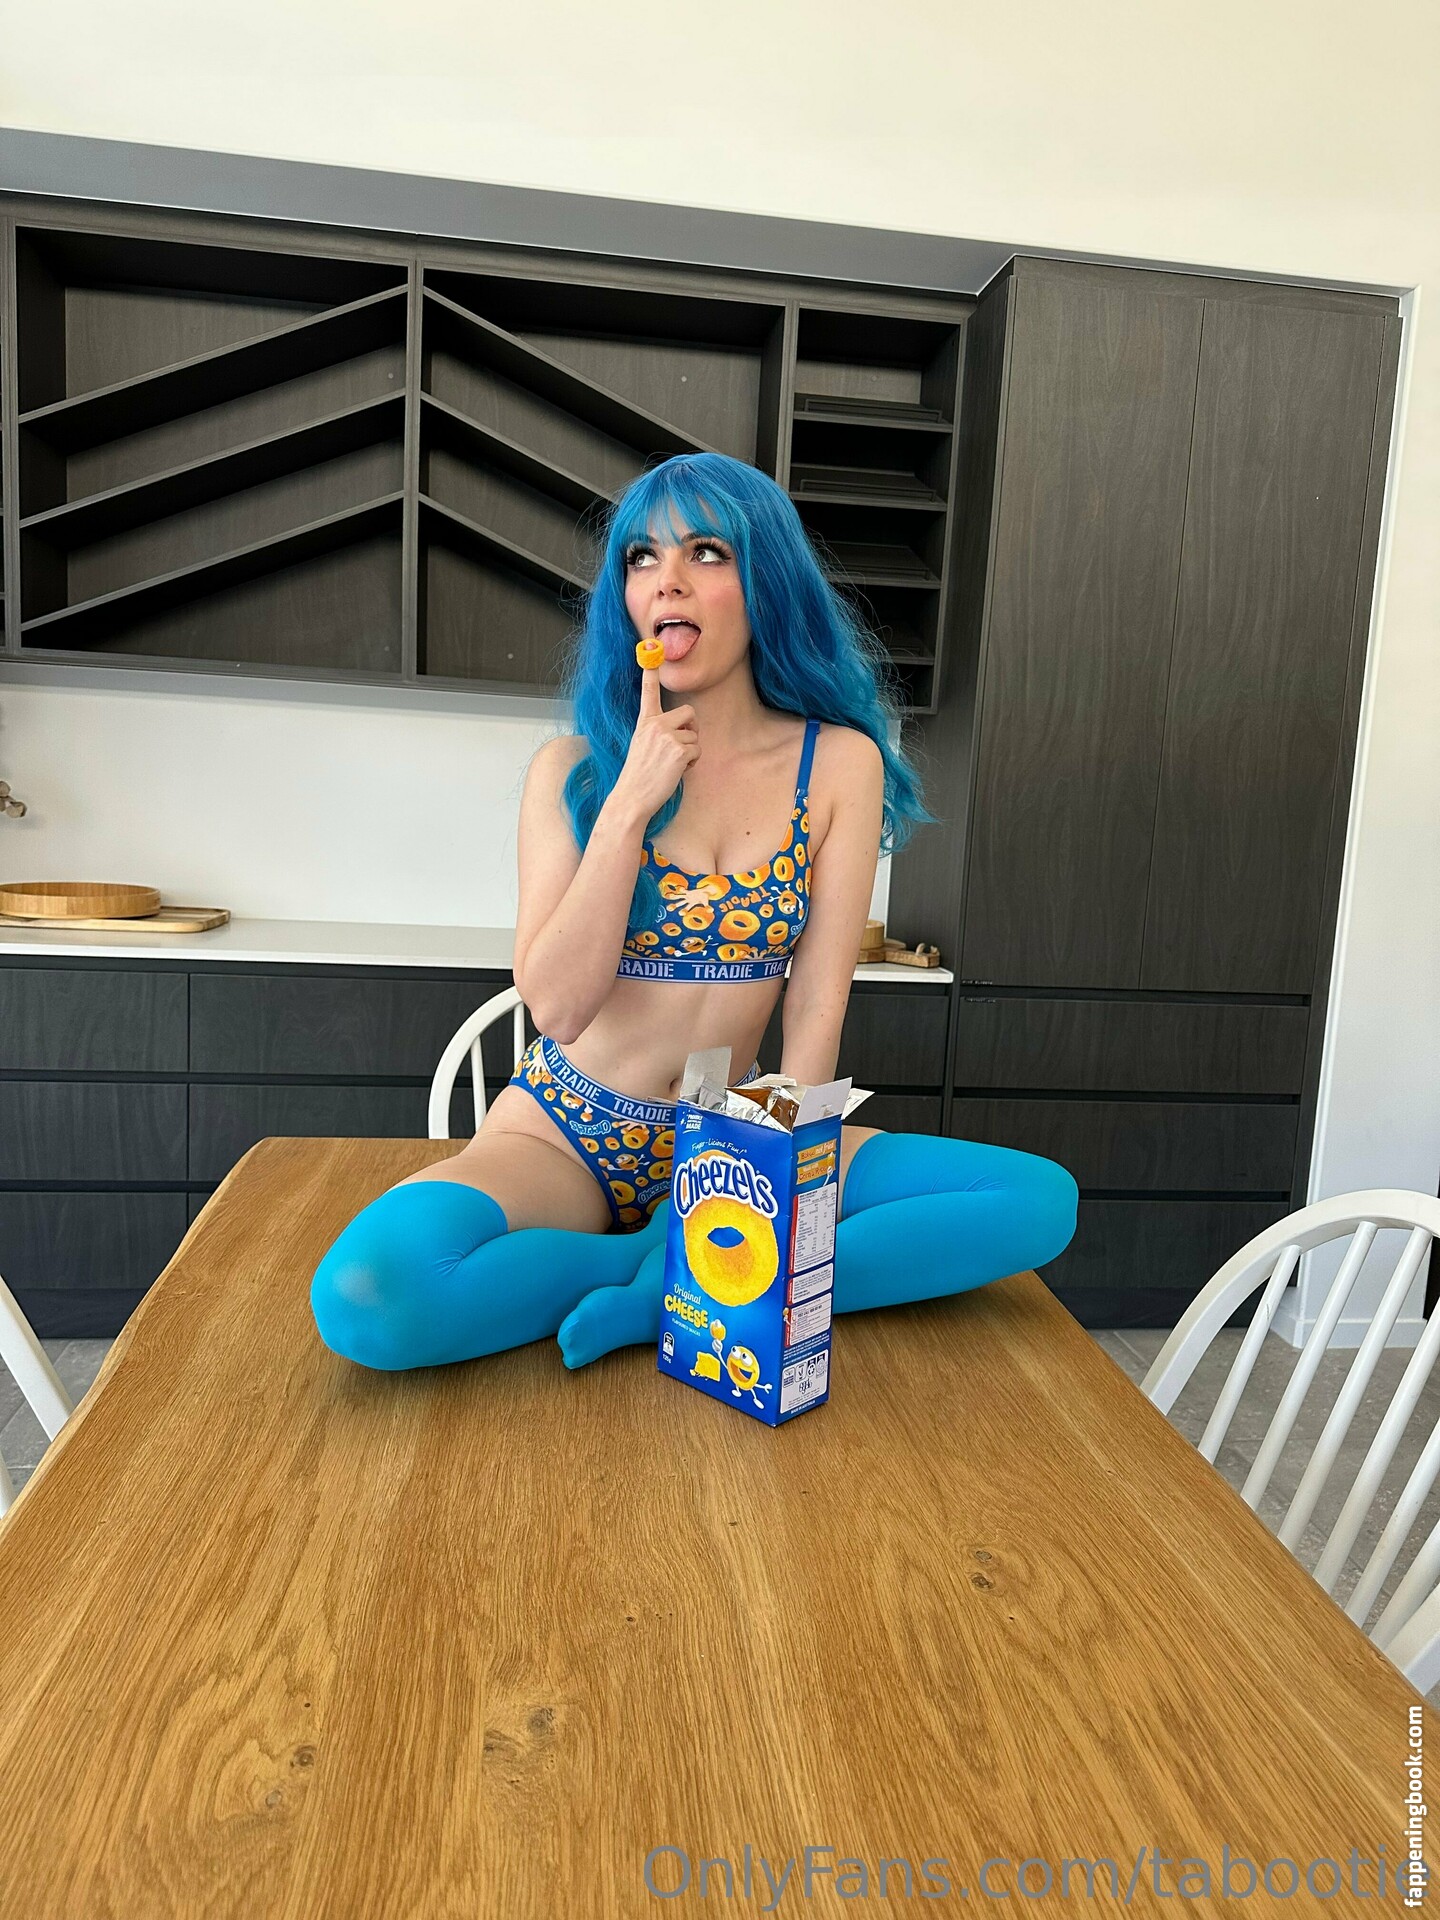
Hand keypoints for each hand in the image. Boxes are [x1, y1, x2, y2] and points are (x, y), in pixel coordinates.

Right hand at [614, 656, 698, 818]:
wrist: (632, 797)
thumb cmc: (638, 776)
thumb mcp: (642, 747)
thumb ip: (658, 734)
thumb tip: (683, 733)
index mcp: (644, 722)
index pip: (648, 692)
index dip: (651, 671)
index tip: (650, 648)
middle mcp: (655, 724)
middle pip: (689, 713)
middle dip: (691, 729)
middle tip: (679, 748)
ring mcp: (667, 736)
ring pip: (695, 735)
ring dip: (690, 751)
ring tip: (672, 764)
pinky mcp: (678, 750)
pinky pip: (697, 750)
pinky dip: (691, 763)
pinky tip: (676, 772)